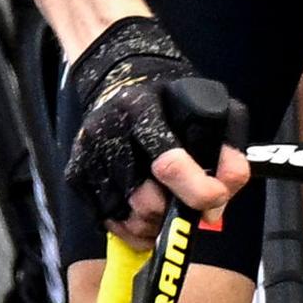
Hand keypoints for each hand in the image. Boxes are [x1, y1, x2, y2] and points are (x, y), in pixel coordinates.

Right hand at [61, 18, 252, 243]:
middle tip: (187, 207)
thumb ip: (228, 146)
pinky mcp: (74, 175)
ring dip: (152, 224)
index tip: (215, 200)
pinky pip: (104, 221)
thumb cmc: (171, 97)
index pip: (169, 161)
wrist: (119, 76)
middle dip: (172, 212)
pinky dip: (128, 226)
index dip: (196, 190)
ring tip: (167, 209)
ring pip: (125, 217)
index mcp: (145, 108)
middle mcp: (110, 132)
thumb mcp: (210, 104)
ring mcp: (88, 156)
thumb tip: (225, 193)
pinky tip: (142, 211)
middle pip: (145, 199)